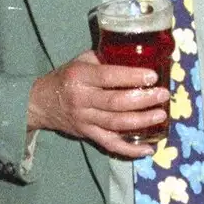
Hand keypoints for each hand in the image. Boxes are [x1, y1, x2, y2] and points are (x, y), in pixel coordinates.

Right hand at [27, 48, 169, 157]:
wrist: (40, 103)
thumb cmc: (65, 78)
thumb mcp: (80, 61)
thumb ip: (104, 59)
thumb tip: (135, 54)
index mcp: (80, 77)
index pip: (108, 76)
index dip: (131, 77)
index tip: (152, 76)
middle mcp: (82, 99)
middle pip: (116, 102)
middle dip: (143, 99)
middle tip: (163, 94)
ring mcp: (84, 119)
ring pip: (116, 123)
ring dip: (141, 121)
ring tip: (160, 115)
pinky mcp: (87, 134)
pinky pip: (110, 144)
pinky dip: (130, 149)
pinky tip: (148, 148)